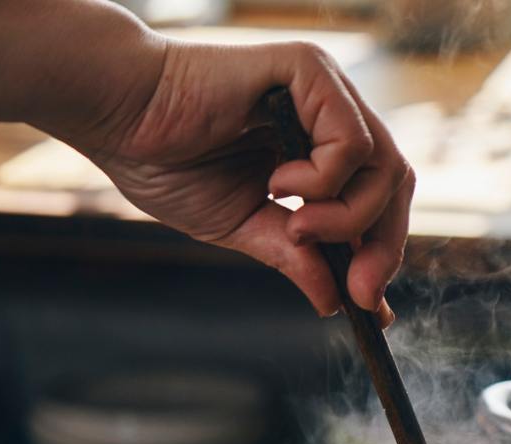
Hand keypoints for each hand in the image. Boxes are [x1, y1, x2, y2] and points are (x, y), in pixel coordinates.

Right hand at [73, 39, 413, 321]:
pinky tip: (279, 182)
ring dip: (349, 216)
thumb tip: (337, 302)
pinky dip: (326, 179)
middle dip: (383, 246)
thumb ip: (295, 256)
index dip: (383, 252)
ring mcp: (323, 89)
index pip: (379, 199)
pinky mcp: (307, 70)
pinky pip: (352, 140)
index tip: (372, 306)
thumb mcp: (244, 225)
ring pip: (384, 165)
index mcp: (318, 146)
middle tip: (360, 290)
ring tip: (297, 225)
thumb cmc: (166, 160)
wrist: (115, 119)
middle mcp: (330, 113)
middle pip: (394, 183)